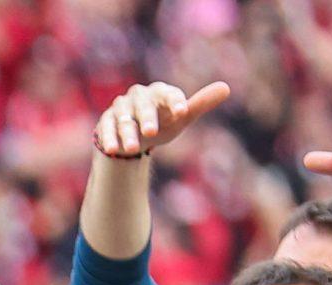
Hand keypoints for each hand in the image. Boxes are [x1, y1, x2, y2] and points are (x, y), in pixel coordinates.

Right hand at [92, 80, 230, 160]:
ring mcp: (120, 108)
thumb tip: (226, 88)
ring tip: (133, 149)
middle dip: (146, 119)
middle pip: (143, 106)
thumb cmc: (163, 123)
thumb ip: (200, 104)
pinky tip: (112, 150)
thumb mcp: (181, 117)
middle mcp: (138, 96)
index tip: (183, 112)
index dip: (175, 102)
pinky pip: (106, 129)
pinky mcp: (106, 121)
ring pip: (124, 119)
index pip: (168, 94)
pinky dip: (109, 139)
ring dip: (128, 134)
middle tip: (152, 133)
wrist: (136, 136)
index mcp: (159, 91)